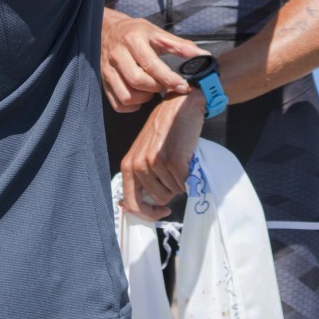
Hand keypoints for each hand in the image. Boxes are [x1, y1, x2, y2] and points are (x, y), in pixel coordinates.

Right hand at [102, 10, 208, 112]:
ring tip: (152, 90)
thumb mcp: (158, 33)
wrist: (109, 30)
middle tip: (165, 85)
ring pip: (126, 95)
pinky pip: (117, 104)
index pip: (151, 64)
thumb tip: (204, 56)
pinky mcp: (104, 82)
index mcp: (133, 40)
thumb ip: (181, 46)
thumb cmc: (137, 32)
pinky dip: (132, 106)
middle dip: (156, 87)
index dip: (169, 78)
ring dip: (144, 99)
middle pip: (137, 81)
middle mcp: (118, 55)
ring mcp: (108, 70)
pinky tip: (140, 97)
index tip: (183, 86)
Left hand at [120, 91, 205, 220]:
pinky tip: (187, 159)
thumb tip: (149, 203)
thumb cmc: (165, 127)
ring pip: (172, 191)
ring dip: (180, 181)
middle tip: (175, 173)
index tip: (161, 211)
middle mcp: (138, 164)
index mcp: (129, 164)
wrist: (182, 105)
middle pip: (157, 198)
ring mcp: (155, 163)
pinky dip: (189, 176)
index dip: (147, 214)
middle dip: (169, 191)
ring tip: (180, 160)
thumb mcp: (146, 149)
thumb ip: (143, 173)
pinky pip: (184, 183)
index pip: (131, 203)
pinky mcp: (172, 160)